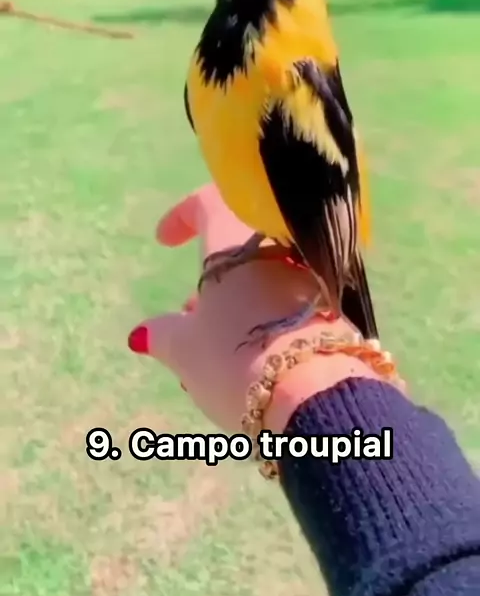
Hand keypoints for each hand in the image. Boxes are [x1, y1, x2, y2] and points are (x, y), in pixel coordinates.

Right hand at [128, 184, 381, 433]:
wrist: (315, 392)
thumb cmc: (235, 357)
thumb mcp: (184, 350)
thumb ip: (162, 334)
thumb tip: (144, 332)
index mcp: (234, 244)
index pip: (209, 203)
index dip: (183, 216)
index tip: (164, 240)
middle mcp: (276, 252)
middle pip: (237, 253)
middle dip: (209, 284)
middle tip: (189, 321)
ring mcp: (308, 281)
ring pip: (262, 284)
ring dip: (234, 308)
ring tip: (213, 355)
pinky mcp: (331, 313)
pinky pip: (286, 308)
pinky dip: (262, 325)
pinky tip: (249, 363)